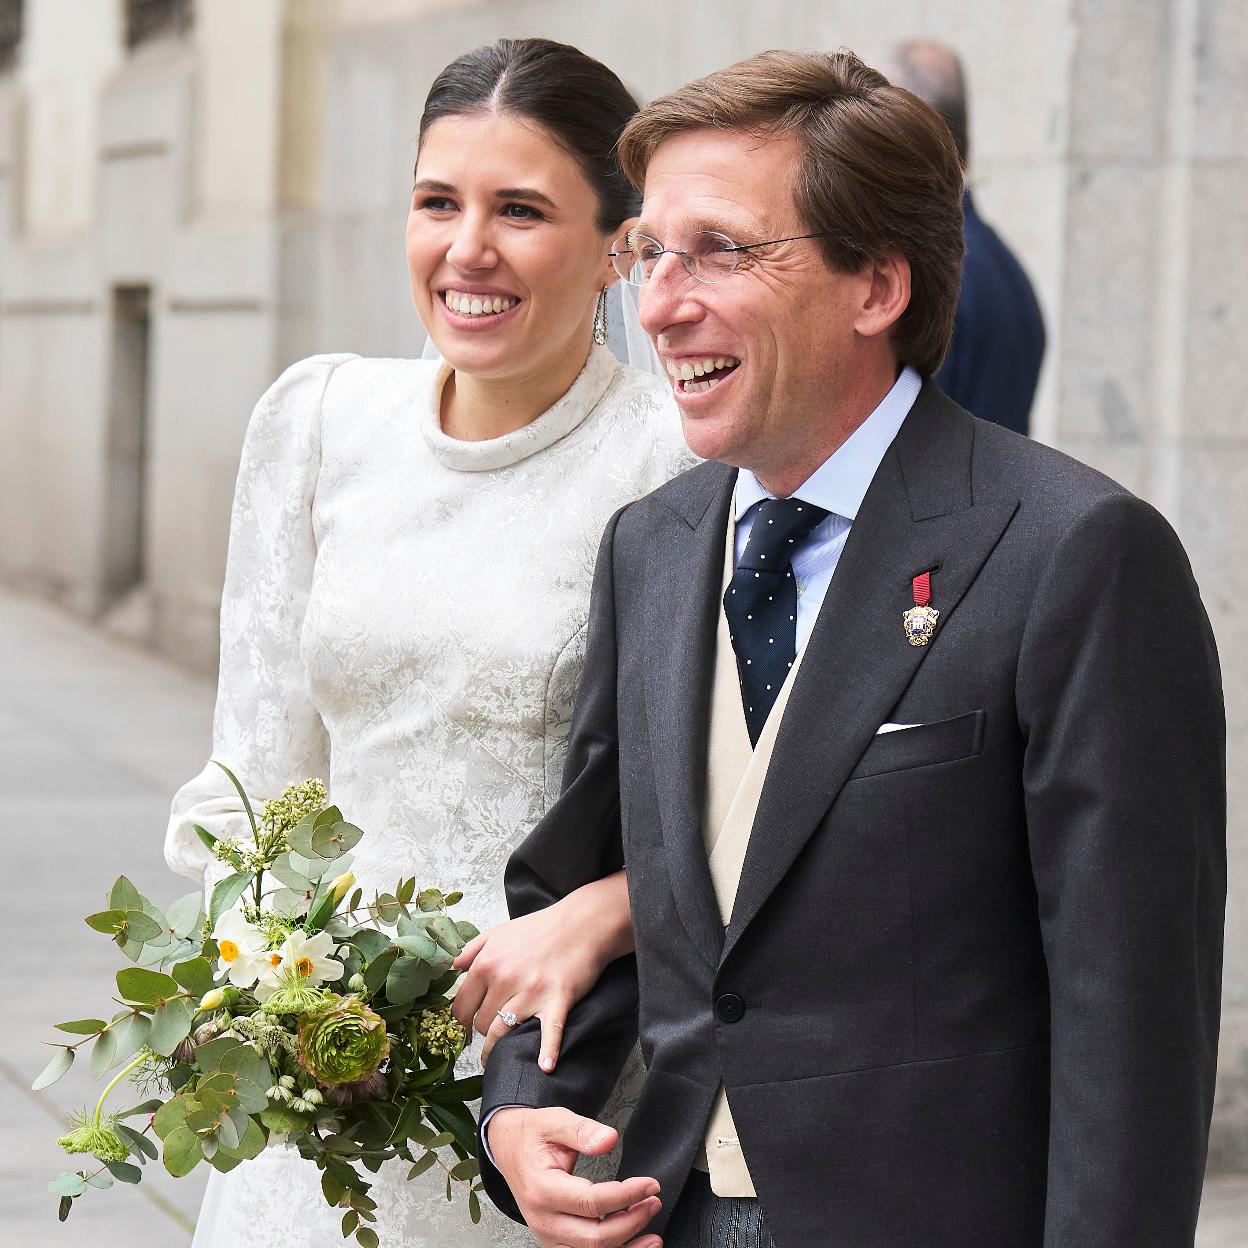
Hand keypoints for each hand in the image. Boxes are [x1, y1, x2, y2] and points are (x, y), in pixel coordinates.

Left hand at [451, 872, 632, 1069]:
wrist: (582, 923)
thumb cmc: (540, 929)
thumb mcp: (498, 932)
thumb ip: (470, 950)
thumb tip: (450, 969)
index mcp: (487, 963)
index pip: (461, 1006)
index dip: (460, 1022)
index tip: (463, 1030)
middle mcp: (505, 978)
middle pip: (481, 1022)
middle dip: (483, 1030)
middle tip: (489, 1033)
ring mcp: (532, 991)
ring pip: (502, 1032)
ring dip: (497, 1050)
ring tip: (495, 1060)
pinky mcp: (557, 1000)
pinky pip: (549, 1032)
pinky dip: (547, 1051)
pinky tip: (545, 1067)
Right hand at [488, 1106, 661, 1247]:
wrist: (509, 1148)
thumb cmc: (532, 1136)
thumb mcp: (555, 1120)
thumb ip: (583, 1130)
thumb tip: (609, 1139)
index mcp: (542, 1189)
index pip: (591, 1202)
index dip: (626, 1196)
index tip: (650, 1185)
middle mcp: (543, 1219)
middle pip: (594, 1238)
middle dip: (631, 1223)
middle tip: (653, 1201)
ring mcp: (547, 1235)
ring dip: (626, 1247)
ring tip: (653, 1237)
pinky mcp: (554, 1241)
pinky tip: (632, 1245)